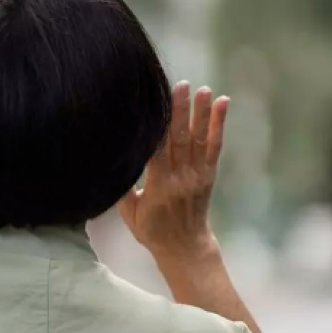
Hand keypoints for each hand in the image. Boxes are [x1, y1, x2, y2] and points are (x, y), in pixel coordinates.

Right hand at [118, 82, 229, 260]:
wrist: (185, 246)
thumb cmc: (151, 230)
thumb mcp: (129, 214)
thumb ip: (123, 189)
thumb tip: (110, 164)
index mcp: (158, 188)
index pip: (156, 153)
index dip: (156, 128)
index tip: (153, 106)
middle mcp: (180, 179)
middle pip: (179, 140)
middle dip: (180, 112)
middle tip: (181, 85)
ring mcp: (197, 176)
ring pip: (199, 140)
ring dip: (200, 113)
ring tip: (202, 89)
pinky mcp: (208, 174)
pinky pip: (214, 146)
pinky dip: (219, 124)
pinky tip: (221, 103)